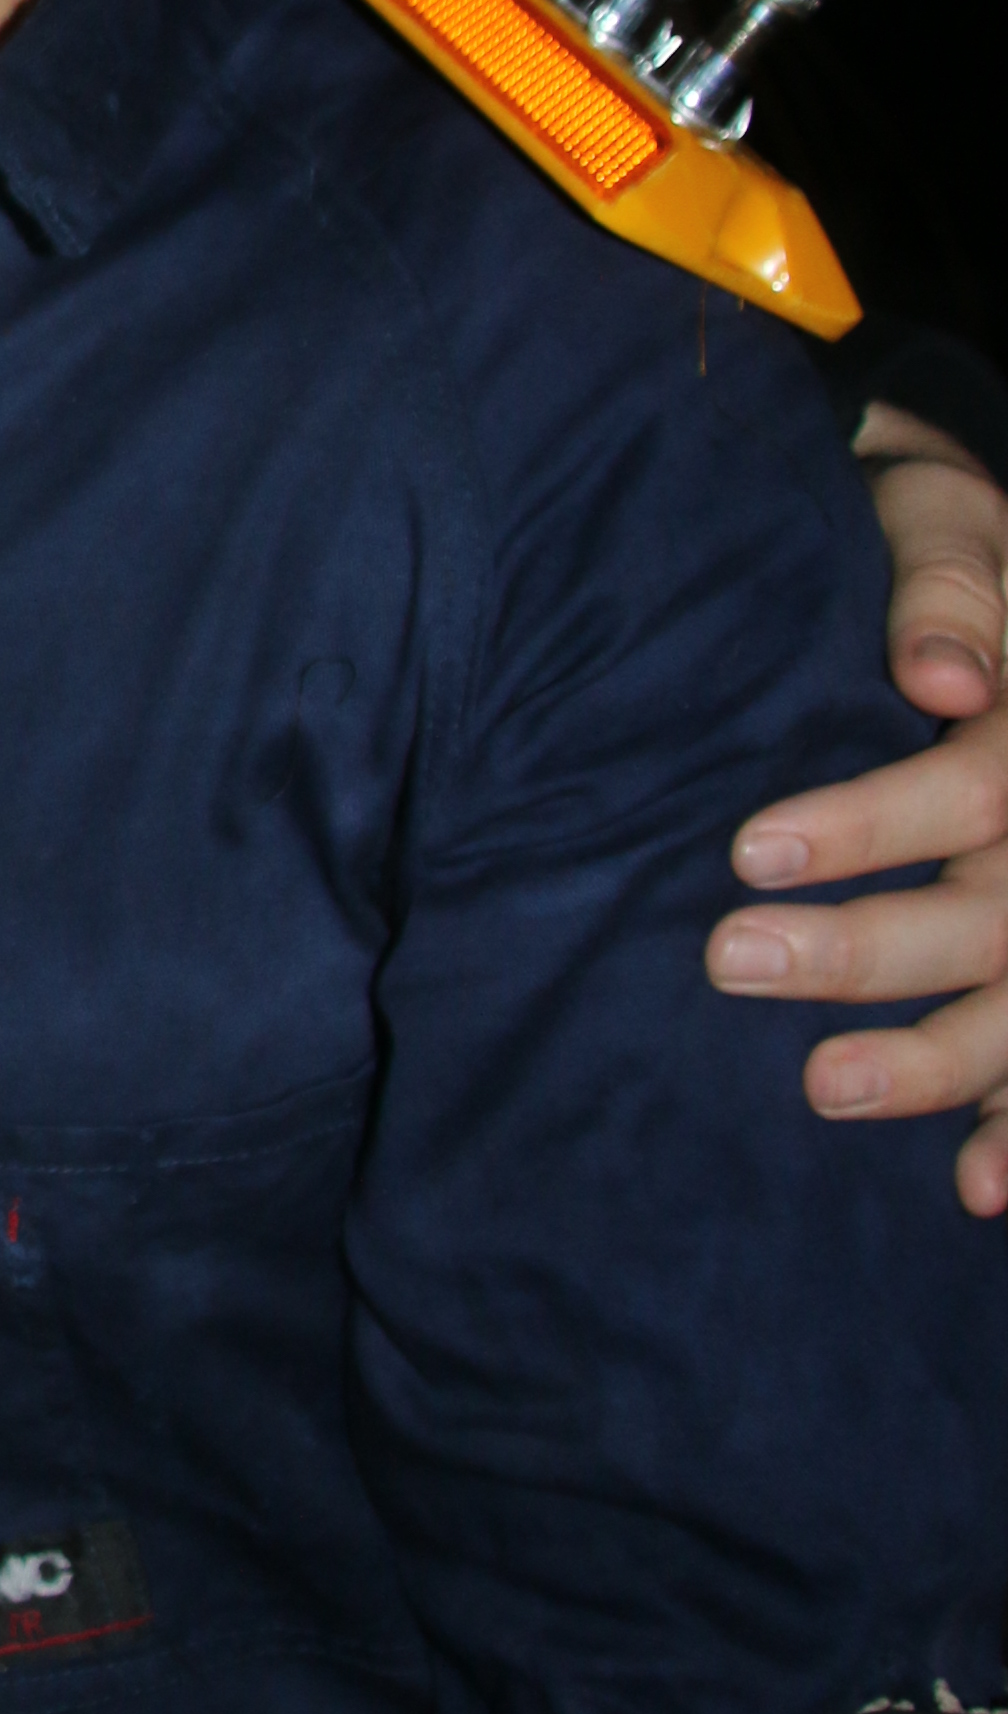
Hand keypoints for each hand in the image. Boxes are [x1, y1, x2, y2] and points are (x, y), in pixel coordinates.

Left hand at [713, 408, 1007, 1216]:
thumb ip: (943, 585)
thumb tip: (940, 674)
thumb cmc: (922, 543)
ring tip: (824, 1089)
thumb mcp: (939, 523)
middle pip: (994, 911)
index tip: (751, 849)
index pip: (979, 787)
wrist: (965, 559)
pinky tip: (977, 1190)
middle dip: (869, 951)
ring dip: (938, 1061)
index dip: (873, 823)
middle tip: (732, 961)